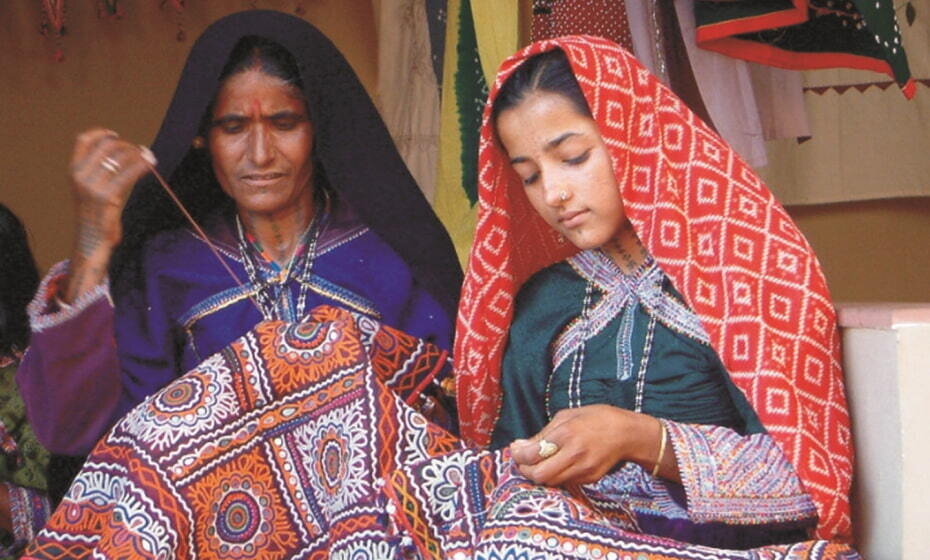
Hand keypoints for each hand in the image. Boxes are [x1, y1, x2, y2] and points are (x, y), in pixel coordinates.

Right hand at [64, 129, 155, 301]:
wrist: (91, 241)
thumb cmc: (94, 215)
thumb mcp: (87, 189)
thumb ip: (97, 171)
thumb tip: (121, 153)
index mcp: (72, 171)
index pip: (83, 140)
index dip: (100, 133)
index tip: (115, 134)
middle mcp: (80, 175)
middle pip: (107, 146)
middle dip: (126, 145)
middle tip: (139, 151)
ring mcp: (93, 186)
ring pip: (120, 157)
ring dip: (138, 154)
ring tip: (148, 157)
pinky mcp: (108, 197)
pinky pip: (129, 173)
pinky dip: (142, 165)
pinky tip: (150, 163)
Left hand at [509, 404, 671, 485]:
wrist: (626, 433)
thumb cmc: (595, 418)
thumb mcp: (566, 416)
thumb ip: (543, 434)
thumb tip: (520, 446)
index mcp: (566, 434)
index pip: (533, 454)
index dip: (518, 454)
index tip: (515, 449)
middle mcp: (575, 454)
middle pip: (539, 475)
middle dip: (525, 470)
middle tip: (522, 461)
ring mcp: (584, 469)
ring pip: (551, 482)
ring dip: (539, 474)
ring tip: (537, 462)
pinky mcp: (590, 479)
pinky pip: (565, 482)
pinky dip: (555, 475)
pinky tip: (556, 463)